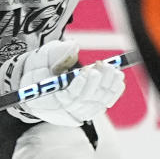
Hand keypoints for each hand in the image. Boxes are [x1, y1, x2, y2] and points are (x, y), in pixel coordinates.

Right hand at [0, 42, 124, 126]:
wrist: (41, 82)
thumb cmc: (41, 68)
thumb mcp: (43, 57)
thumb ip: (56, 52)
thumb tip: (73, 46)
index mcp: (47, 99)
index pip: (65, 98)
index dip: (77, 87)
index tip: (84, 73)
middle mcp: (63, 110)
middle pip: (84, 101)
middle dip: (95, 83)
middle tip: (100, 66)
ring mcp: (77, 112)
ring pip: (96, 103)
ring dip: (108, 86)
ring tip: (112, 69)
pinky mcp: (88, 110)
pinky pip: (104, 104)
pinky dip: (114, 92)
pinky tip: (118, 78)